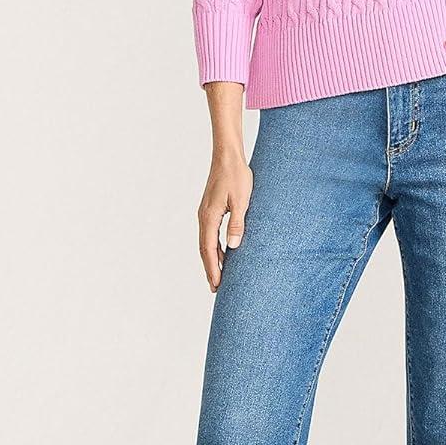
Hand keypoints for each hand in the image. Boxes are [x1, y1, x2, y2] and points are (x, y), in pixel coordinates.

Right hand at [198, 147, 253, 292]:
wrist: (227, 156)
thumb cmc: (237, 176)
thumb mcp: (241, 201)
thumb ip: (237, 224)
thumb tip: (233, 247)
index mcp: (209, 217)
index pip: (208, 250)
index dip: (212, 269)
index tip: (216, 285)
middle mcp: (204, 217)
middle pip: (204, 249)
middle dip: (210, 269)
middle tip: (215, 288)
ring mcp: (205, 213)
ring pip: (206, 242)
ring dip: (212, 259)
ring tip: (219, 276)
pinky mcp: (210, 209)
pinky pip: (210, 233)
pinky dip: (214, 247)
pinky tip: (223, 253)